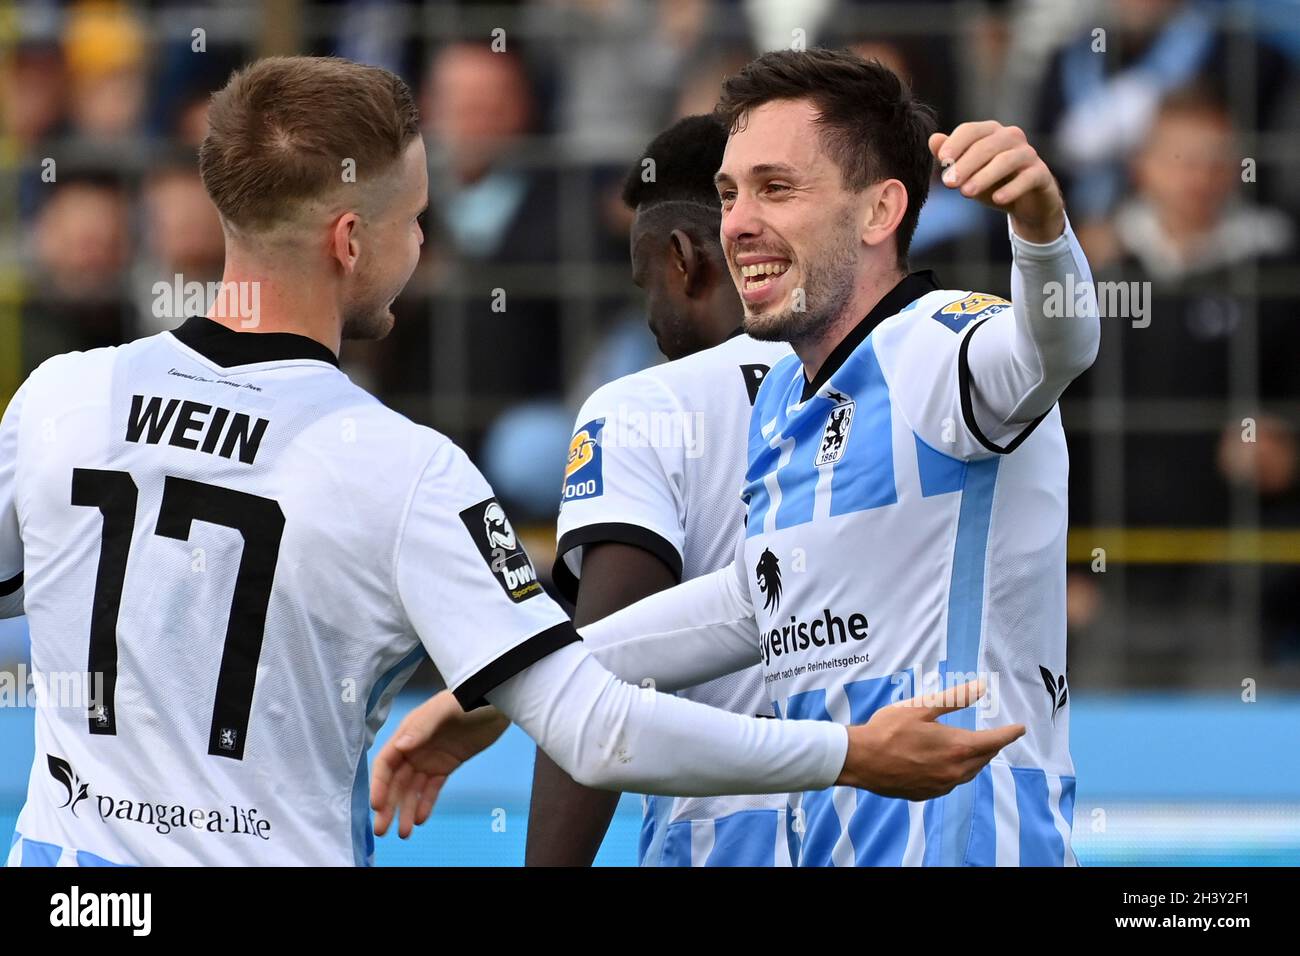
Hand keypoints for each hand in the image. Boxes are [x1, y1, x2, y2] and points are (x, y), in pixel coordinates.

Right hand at [371, 691, 509, 838]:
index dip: (379, 784)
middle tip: (382, 830)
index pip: (386, 763)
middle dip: (388, 805)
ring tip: (404, 833)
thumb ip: (422, 727)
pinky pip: (432, 788)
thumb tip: (400, 747)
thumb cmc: (468, 699)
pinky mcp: (447, 765)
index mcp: (407, 733)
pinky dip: (426, 803)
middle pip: (395, 781)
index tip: (378, 805)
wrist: (496, 699)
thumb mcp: (445, 709)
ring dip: (406, 810)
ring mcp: (430, 758)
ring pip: (412, 789)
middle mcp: (414, 748)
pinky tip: (421, 819)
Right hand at [836, 678, 1024, 799]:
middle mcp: (955, 771)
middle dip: (990, 746)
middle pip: (983, 758)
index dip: (1009, 733)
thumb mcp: (922, 707)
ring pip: (968, 773)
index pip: (994, 740)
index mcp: (958, 747)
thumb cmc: (889, 729)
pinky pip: (951, 782)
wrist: (861, 760)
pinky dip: (955, 771)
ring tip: (971, 748)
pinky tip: (944, 763)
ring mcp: (941, 786)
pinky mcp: (927, 794)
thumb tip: (982, 686)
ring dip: (975, 760)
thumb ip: (955, 698)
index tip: (1020, 728)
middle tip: (993, 736)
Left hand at [930, 121, 1064, 243]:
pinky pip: (1028, 178)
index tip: (942, 160)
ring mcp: (1028, 154)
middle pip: (986, 146)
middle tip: (949, 183)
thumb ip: (952, 157)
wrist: (1026, 203)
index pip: (970, 131)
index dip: (955, 143)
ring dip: (985, 176)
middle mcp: (1011, 137)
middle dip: (966, 164)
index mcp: (990, 132)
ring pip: (1006, 160)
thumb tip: (933, 139)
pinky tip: (997, 199)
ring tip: (966, 193)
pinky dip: (1012, 188)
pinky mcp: (1041, 173)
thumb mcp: (968, 173)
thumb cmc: (993, 183)